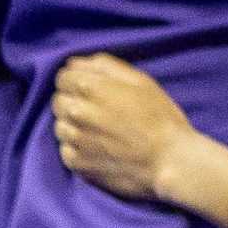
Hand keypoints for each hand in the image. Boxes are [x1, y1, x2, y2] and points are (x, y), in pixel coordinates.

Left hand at [52, 55, 196, 201]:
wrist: (170, 161)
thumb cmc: (161, 117)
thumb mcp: (142, 81)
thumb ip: (106, 67)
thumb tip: (77, 63)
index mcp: (92, 88)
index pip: (63, 77)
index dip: (78, 80)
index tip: (93, 88)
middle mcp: (77, 112)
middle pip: (58, 100)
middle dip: (74, 100)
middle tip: (99, 109)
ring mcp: (74, 140)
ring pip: (59, 125)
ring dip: (73, 124)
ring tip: (99, 130)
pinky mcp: (76, 164)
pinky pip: (65, 149)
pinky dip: (76, 146)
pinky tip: (99, 147)